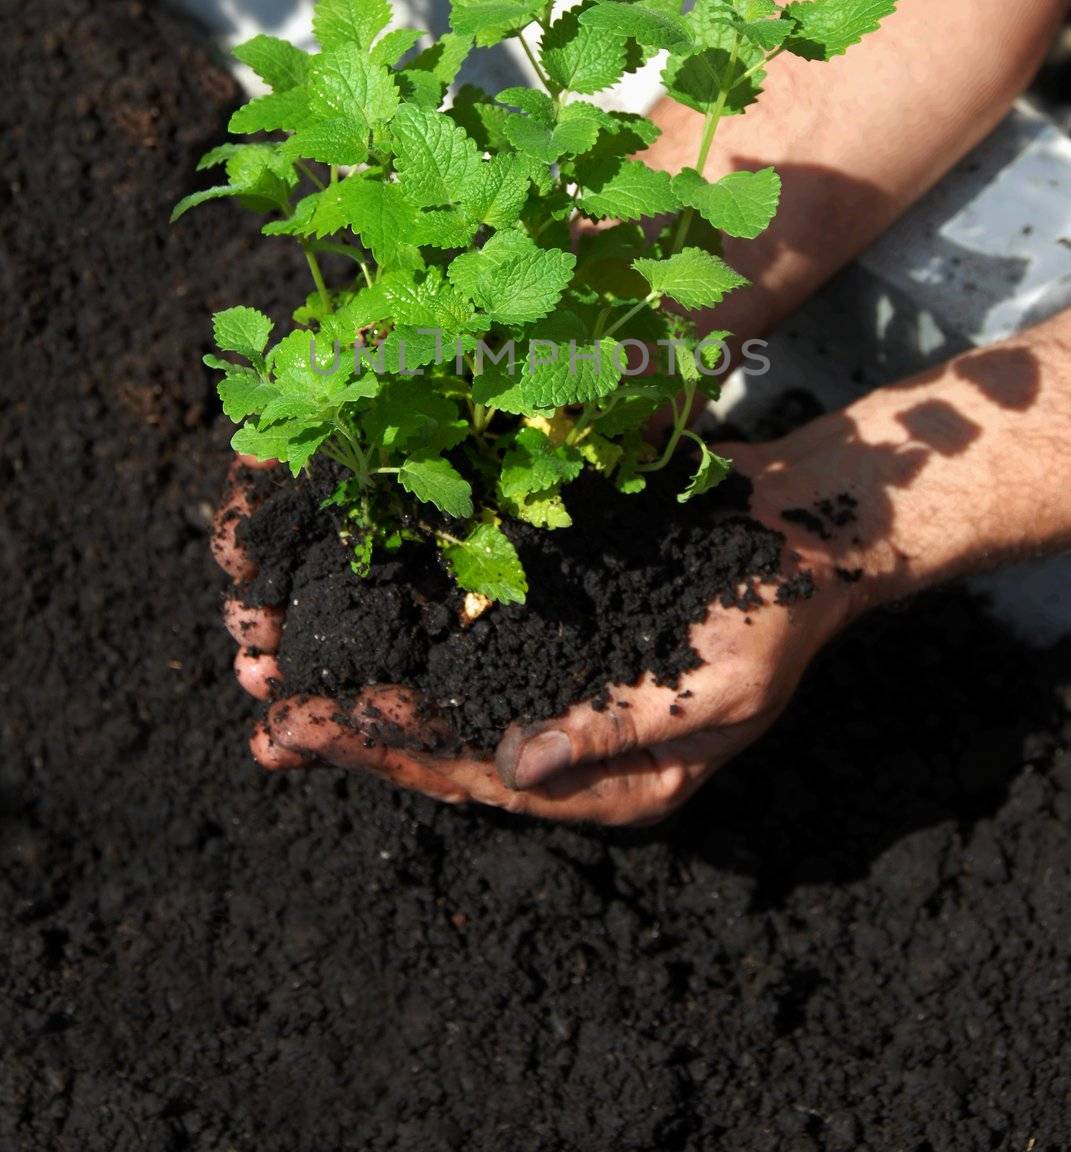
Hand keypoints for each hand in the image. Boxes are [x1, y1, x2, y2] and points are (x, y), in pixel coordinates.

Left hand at [212, 443, 864, 825]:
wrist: (799, 529)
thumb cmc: (775, 613)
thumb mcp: (717, 684)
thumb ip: (620, 730)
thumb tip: (518, 766)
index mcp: (608, 779)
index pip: (478, 776)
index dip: (391, 750)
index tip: (307, 729)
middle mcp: (565, 734)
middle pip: (439, 737)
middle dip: (350, 724)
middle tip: (263, 711)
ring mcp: (552, 673)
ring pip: (436, 684)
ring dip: (358, 673)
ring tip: (270, 665)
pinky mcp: (544, 611)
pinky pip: (459, 622)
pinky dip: (399, 612)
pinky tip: (339, 595)